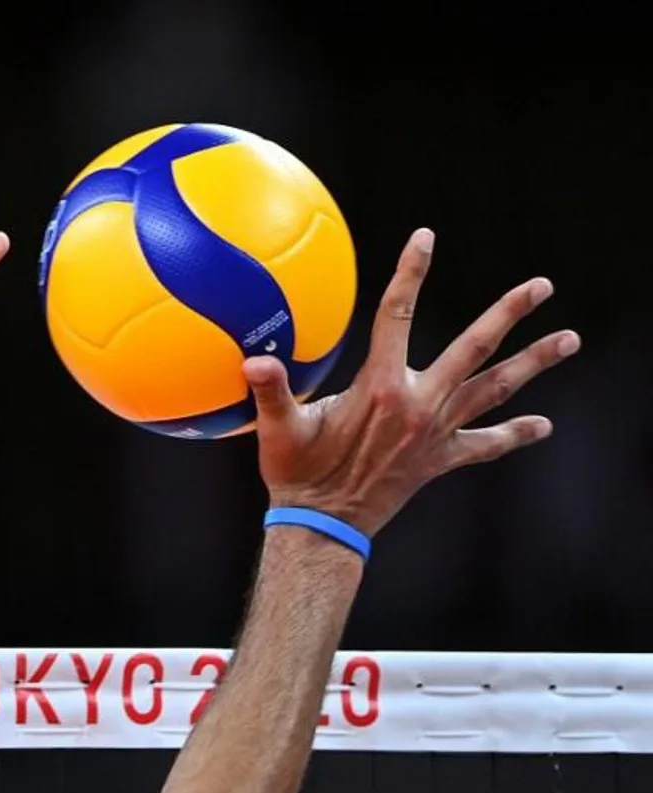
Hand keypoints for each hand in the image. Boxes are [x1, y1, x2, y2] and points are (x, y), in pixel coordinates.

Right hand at [245, 228, 578, 534]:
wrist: (323, 525)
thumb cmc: (297, 472)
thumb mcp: (279, 427)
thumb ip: (272, 389)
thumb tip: (253, 359)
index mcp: (381, 387)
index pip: (397, 315)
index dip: (411, 273)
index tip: (425, 238)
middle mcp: (419, 404)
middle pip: (474, 348)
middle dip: (510, 314)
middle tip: (542, 286)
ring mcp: (436, 432)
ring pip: (494, 389)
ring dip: (533, 363)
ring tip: (569, 339)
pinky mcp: (441, 460)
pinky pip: (485, 444)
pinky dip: (514, 434)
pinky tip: (543, 425)